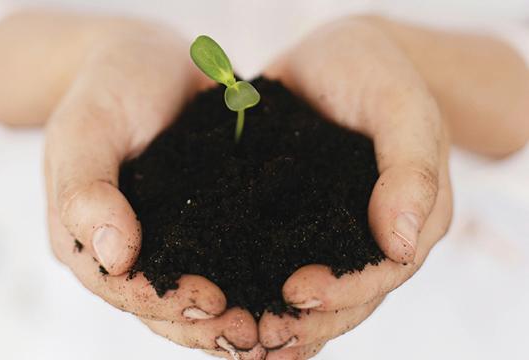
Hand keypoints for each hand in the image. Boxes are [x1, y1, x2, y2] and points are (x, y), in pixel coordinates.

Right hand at [41, 22, 262, 358]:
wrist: (147, 59)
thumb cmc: (109, 85)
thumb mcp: (86, 127)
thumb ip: (86, 190)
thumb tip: (114, 256)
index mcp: (86, 236)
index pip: (121, 288)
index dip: (164, 303)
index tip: (211, 304)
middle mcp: (127, 247)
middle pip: (162, 306)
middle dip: (207, 325)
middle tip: (255, 337)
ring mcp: (167, 236)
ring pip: (196, 294)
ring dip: (235, 316)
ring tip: (277, 329)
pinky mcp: (205, 220)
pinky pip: (226, 258)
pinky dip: (252, 282)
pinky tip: (286, 294)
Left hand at [259, 18, 452, 358]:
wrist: (334, 57)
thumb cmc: (375, 72)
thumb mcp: (401, 107)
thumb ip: (410, 169)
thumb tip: (403, 244)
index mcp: (409, 218)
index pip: (383, 272)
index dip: (344, 291)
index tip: (295, 293)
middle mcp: (370, 235)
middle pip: (348, 298)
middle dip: (306, 321)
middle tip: (259, 334)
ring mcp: (330, 231)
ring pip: (314, 293)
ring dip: (282, 323)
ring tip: (242, 340)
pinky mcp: (292, 219)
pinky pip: (279, 262)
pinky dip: (258, 289)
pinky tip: (230, 306)